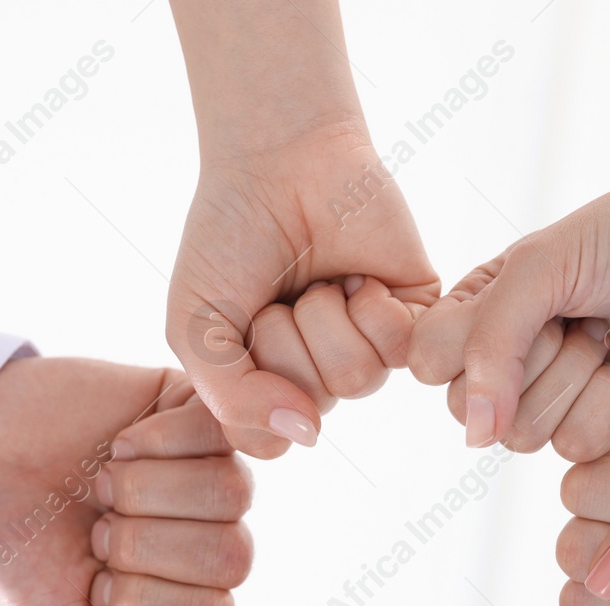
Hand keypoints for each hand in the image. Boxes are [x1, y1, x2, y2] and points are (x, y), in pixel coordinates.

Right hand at [0, 357, 251, 605]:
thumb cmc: (20, 557)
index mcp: (191, 603)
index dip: (143, 602)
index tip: (93, 584)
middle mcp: (214, 540)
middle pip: (232, 557)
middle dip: (141, 546)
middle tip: (95, 529)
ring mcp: (215, 473)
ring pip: (231, 493)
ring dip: (146, 491)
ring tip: (103, 486)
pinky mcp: (202, 414)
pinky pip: (220, 430)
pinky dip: (156, 441)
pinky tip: (119, 446)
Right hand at [167, 123, 438, 457]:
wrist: (276, 160)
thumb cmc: (228, 236)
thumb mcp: (196, 326)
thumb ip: (231, 398)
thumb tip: (307, 433)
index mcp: (269, 386)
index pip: (267, 441)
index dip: (246, 391)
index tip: (231, 330)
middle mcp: (321, 376)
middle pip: (312, 409)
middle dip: (281, 341)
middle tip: (274, 293)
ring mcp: (369, 348)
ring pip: (355, 380)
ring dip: (322, 319)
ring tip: (315, 281)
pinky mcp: (413, 316)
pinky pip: (398, 350)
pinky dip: (368, 306)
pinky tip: (353, 275)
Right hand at [407, 179, 609, 460]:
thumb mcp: (540, 264)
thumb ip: (488, 341)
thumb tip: (473, 434)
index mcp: (478, 312)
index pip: (426, 362)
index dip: (467, 344)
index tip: (520, 301)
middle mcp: (507, 362)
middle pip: (467, 408)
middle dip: (528, 358)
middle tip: (573, 316)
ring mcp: (552, 400)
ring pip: (520, 434)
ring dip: (572, 377)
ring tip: (606, 336)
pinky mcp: (601, 430)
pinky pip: (574, 447)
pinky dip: (607, 402)